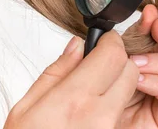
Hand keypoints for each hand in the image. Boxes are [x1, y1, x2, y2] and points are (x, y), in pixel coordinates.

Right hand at [4, 30, 139, 128]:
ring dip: (120, 81)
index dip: (109, 42)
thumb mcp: (27, 106)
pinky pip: (122, 112)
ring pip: (129, 92)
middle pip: (129, 71)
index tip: (101, 41)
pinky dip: (116, 103)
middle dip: (119, 60)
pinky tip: (95, 106)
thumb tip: (77, 46)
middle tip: (100, 62)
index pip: (113, 55)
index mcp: (74, 99)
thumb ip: (57, 72)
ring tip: (96, 85)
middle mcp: (99, 115)